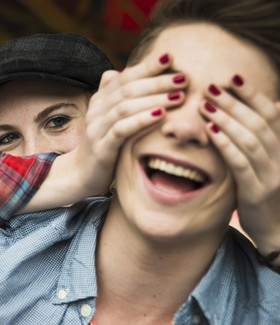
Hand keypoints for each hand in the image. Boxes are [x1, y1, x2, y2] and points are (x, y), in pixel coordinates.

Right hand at [21, 53, 188, 212]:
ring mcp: (97, 129)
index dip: (147, 66)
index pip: (124, 77)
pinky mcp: (101, 148)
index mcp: (99, 101)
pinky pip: (121, 129)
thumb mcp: (106, 118)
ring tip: (178, 96)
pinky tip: (161, 115)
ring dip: (154, 99)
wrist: (80, 175)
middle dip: (157, 81)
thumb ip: (113, 95)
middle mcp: (96, 111)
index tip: (170, 57)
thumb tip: (122, 70)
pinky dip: (142, 120)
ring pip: (125, 107)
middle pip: (127, 89)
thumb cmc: (101, 145)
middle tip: (183, 77)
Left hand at [200, 74, 279, 259]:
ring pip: (250, 140)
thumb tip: (274, 105)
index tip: (233, 76)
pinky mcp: (257, 192)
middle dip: (234, 102)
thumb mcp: (268, 161)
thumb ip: (266, 137)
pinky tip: (210, 132)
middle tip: (210, 87)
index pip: (270, 114)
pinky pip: (241, 163)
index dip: (253, 94)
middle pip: (258, 123)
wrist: (276, 230)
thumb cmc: (265, 190)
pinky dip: (225, 145)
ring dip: (226, 120)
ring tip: (205, 105)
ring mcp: (272, 175)